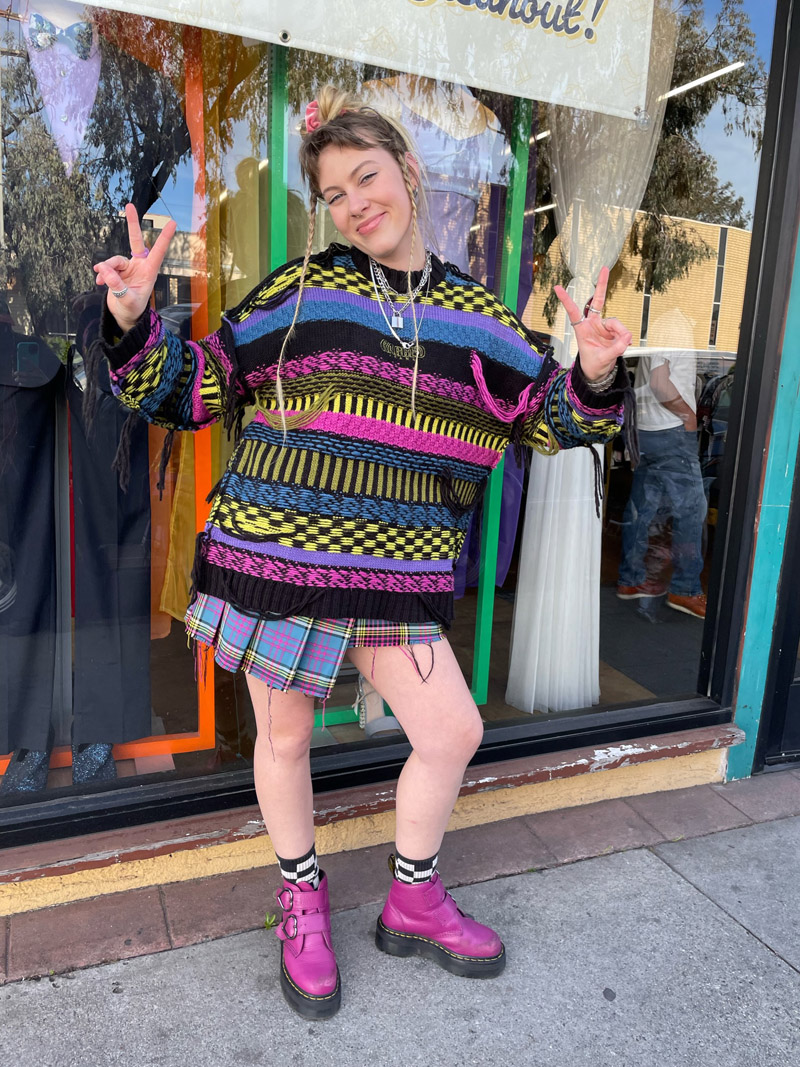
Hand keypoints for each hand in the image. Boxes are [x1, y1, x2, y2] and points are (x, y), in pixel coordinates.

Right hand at [93, 204, 176, 332]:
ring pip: (114, 260)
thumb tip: (103, 269)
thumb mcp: (126, 300)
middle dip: (132, 223)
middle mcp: (139, 266)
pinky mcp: (117, 271)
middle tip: (129, 206)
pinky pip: (107, 267)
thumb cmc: (132, 310)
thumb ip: (117, 286)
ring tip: (101, 280)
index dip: (165, 237)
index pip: (158, 251)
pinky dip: (102, 274)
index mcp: (149, 272)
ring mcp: (128, 267)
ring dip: (107, 268)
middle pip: (135, 241)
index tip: (172, 222)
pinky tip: (99, 283)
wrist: (124, 317)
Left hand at [554, 266, 631, 382]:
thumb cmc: (593, 365)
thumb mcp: (602, 359)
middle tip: (605, 269)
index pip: (573, 312)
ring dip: (621, 334)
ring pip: (616, 323)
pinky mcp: (615, 331)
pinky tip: (624, 344)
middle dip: (602, 285)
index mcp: (582, 330)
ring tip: (622, 345)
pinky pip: (624, 331)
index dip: (566, 300)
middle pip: (598, 301)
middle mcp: (593, 324)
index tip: (557, 288)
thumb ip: (614, 349)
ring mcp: (605, 327)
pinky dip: (625, 338)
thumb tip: (626, 339)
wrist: (599, 373)